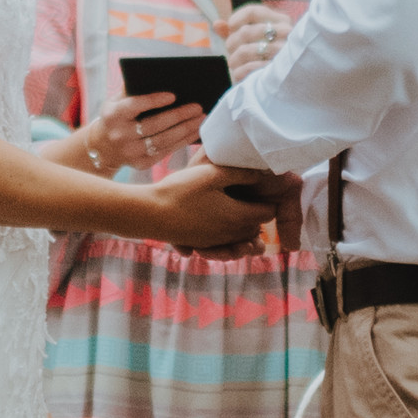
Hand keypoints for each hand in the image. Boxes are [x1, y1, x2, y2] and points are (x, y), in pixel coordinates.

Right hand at [72, 94, 201, 177]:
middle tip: (197, 107)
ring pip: (163, 140)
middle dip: (178, 115)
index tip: (173, 95)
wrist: (103, 147)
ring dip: (185, 129)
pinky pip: (165, 151)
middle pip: (153, 125)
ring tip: (200, 118)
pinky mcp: (141, 164)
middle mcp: (119, 135)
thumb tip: (159, 74)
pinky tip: (194, 131)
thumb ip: (132, 88)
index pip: (134, 106)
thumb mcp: (116, 101)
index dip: (153, 101)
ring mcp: (130, 152)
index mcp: (112, 115)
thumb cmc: (116, 116)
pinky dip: (182, 141)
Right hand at [143, 161, 287, 254]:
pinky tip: (212, 214)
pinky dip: (224, 231)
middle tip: (248, 193)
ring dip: (240, 224)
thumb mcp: (213, 174)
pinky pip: (222, 241)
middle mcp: (231, 234)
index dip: (267, 199)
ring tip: (230, 203)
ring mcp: (216, 242)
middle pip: (256, 227)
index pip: (269, 212)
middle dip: (256, 213)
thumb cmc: (181, 191)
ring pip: (239, 236)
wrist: (149, 214)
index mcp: (239, 217)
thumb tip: (262, 173)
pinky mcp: (202, 244)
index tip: (260, 187)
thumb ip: (241, 173)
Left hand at [222, 2, 290, 76]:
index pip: (253, 12)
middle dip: (231, 43)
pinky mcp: (278, 72)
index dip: (235, 19)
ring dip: (233, 60)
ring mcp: (283, 53)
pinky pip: (249, 68)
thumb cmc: (267, 57)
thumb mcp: (251, 41)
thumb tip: (217, 24)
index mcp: (281, 21)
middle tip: (230, 51)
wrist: (286, 83)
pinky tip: (240, 74)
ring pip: (244, 51)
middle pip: (245, 31)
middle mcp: (286, 34)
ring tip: (234, 64)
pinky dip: (239, 72)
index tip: (230, 27)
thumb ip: (234, 31)